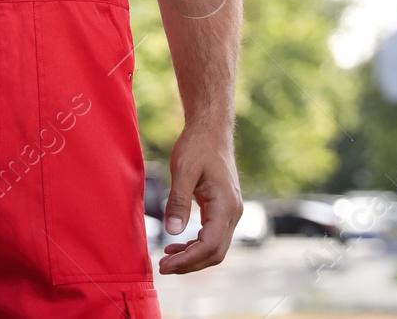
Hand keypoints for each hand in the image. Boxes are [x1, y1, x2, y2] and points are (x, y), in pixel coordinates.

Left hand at [159, 122, 241, 274]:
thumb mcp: (183, 170)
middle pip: (215, 252)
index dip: (188, 260)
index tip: (165, 265)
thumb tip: (173, 232)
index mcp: (226, 205)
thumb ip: (179, 201)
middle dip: (190, 264)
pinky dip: (196, 244)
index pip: (210, 245)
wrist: (211, 129)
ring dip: (193, 256)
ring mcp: (230, 211)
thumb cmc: (198, 145)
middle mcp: (233, 212)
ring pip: (215, 247)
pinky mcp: (223, 209)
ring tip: (167, 259)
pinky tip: (177, 244)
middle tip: (163, 268)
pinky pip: (212, 235)